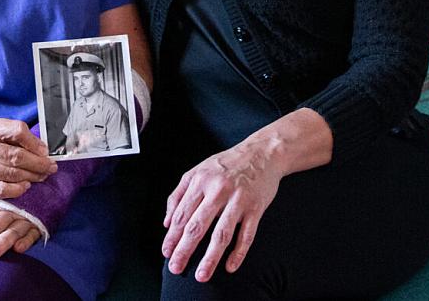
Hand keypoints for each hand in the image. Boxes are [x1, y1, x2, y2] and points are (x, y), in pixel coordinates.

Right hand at [0, 116, 56, 198]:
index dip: (35, 142)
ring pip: (10, 173)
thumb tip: (40, 147)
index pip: (16, 131)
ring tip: (42, 177)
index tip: (45, 151)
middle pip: (16, 155)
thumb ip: (10, 133)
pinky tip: (25, 187)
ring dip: (31, 176)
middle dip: (38, 163)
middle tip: (50, 167)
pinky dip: (15, 190)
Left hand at [162, 138, 283, 282]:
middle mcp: (217, 190)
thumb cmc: (227, 164)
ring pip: (221, 233)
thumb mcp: (198, 171)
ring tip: (202, 274)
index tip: (167, 252)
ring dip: (210, 258)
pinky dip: (238, 252)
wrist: (262, 153)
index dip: (172, 236)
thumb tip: (167, 222)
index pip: (181, 214)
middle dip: (184, 250)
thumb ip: (179, 194)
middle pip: (197, 225)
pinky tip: (230, 266)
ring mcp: (238, 199)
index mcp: (200, 181)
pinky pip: (246, 234)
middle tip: (176, 267)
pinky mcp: (256, 207)